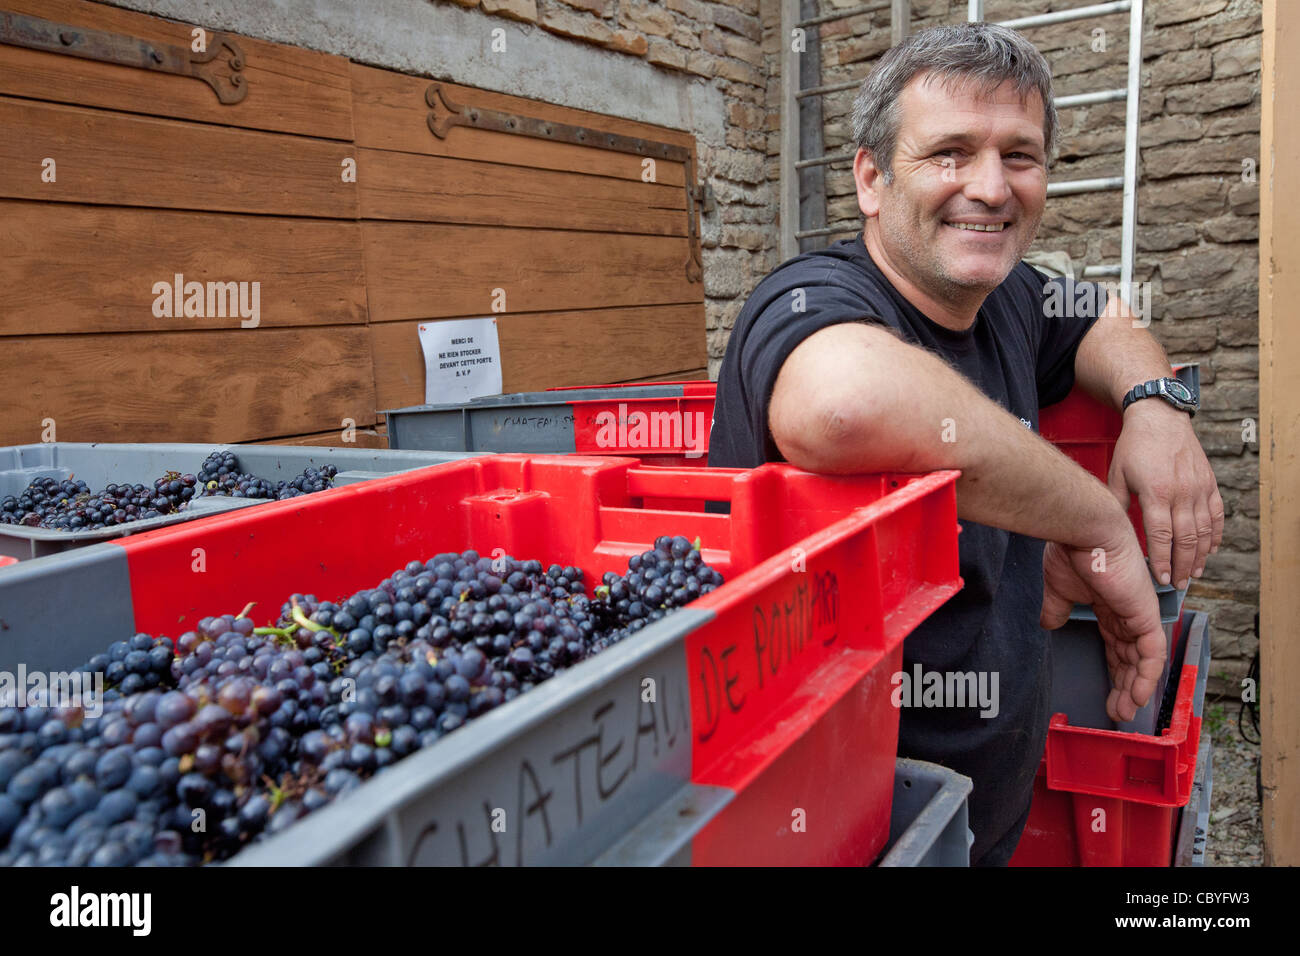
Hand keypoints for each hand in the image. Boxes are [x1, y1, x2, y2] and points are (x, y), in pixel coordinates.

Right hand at [1040, 535, 1166, 722]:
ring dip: (1134, 689)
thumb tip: (1048, 625)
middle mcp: (1128, 613)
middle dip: (1124, 687)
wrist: (1085, 533)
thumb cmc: (1072, 552)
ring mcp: (1140, 615)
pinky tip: (1136, 697)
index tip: (1106, 695)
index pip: (1117, 647)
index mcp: (1110, 606)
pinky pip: (1152, 655)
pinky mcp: (1146, 616)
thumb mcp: (1057, 589)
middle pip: (1131, 659)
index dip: (1113, 672)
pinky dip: (1146, 678)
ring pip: (1143, 662)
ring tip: (1123, 712)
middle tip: (1117, 712)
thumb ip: (1056, 609)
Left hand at [1107, 401, 1223, 589]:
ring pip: (1204, 530)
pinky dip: (1215, 535)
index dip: (1162, 560)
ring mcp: (1199, 488)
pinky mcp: (1209, 483)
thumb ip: (1117, 504)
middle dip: (1183, 566)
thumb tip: (1112, 532)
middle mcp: (1182, 492)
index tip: (1161, 579)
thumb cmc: (1133, 447)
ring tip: (1194, 574)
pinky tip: (1211, 550)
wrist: (1160, 418)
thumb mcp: (1116, 474)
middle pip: (1186, 539)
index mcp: (1156, 492)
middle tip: (1179, 585)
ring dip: (1201, 556)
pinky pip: (1217, 515)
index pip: (1161, 535)